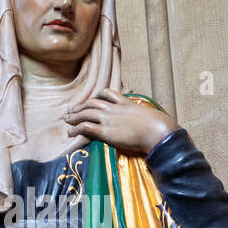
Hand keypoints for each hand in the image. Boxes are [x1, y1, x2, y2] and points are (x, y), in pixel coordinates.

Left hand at [63, 89, 178, 153]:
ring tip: (67, 120)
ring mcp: (109, 119)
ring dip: (74, 116)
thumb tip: (156, 121)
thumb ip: (148, 117)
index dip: (98, 97)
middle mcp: (115, 109)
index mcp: (127, 103)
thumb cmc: (161, 126)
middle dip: (81, 106)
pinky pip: (86, 127)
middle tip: (72, 110)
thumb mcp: (153, 116)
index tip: (92, 100)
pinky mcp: (106, 132)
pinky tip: (70, 132)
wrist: (158, 131)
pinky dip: (76, 129)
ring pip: (86, 113)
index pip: (109, 94)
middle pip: (93, 103)